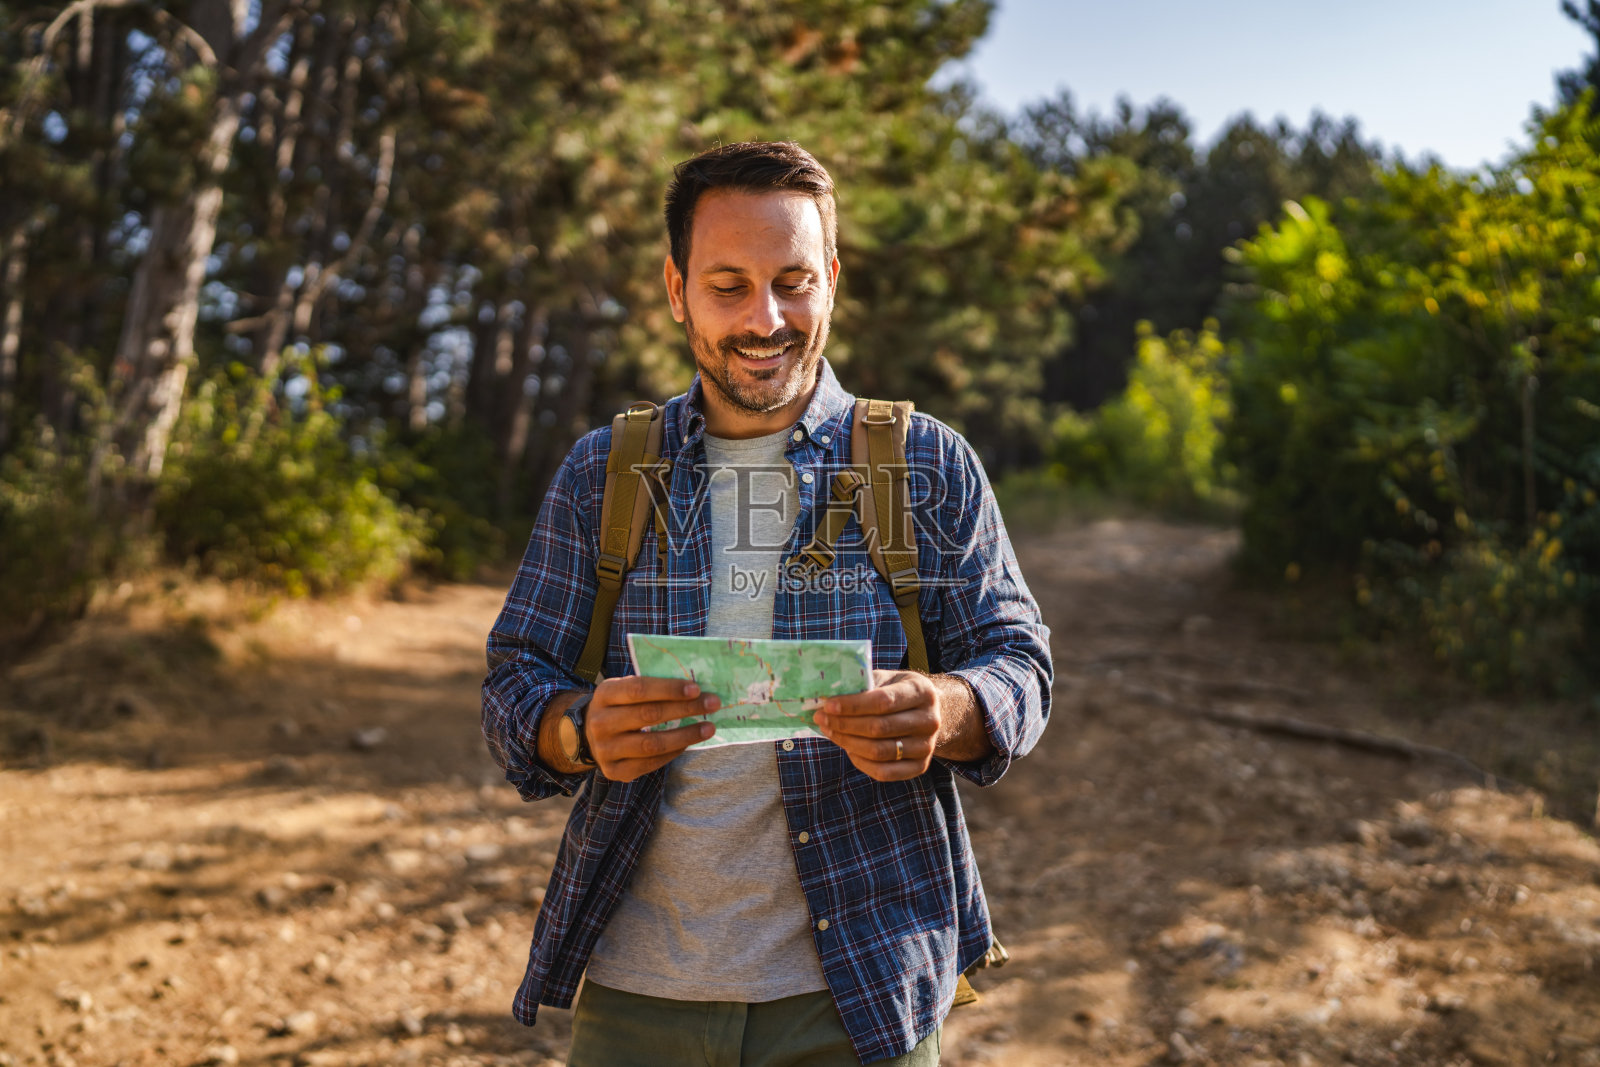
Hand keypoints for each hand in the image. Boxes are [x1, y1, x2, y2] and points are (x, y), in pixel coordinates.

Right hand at [587, 676, 718, 781]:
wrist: (589, 735)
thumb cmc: (619, 706)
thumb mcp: (624, 689)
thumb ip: (651, 687)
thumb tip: (694, 688)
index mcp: (604, 694)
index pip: (639, 689)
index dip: (669, 689)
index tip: (696, 688)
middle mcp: (601, 722)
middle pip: (648, 715)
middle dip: (685, 709)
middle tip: (712, 704)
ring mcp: (605, 749)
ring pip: (652, 744)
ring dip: (685, 735)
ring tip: (709, 728)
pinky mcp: (614, 771)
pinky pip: (650, 763)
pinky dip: (673, 753)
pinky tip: (688, 743)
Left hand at [812, 669, 939, 780]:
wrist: (928, 712)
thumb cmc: (898, 692)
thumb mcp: (886, 679)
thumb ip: (862, 686)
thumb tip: (826, 698)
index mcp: (922, 691)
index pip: (883, 701)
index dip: (852, 705)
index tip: (827, 705)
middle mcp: (930, 720)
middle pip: (879, 728)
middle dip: (844, 724)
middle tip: (821, 719)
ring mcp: (927, 747)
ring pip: (879, 752)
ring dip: (847, 743)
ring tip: (830, 731)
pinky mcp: (920, 767)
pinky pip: (884, 772)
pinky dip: (860, 762)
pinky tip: (847, 748)